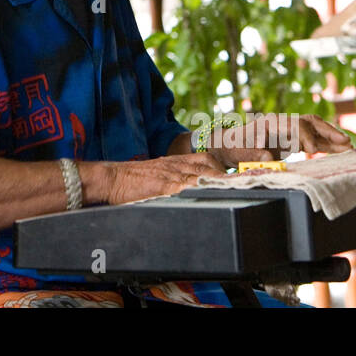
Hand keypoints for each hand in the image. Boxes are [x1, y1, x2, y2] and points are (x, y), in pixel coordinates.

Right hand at [103, 152, 224, 203]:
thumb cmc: (132, 179)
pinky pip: (185, 187)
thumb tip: (191, 187)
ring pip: (200, 175)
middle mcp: (175, 165)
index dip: (222, 166)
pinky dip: (199, 191)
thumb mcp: (157, 174)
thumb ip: (174, 178)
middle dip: (226, 175)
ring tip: (235, 189)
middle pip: (207, 166)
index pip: (205, 159)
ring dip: (218, 182)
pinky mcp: (163, 186)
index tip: (235, 175)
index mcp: (175, 162)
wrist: (112, 178)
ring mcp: (170, 175)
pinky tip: (209, 195)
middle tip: (243, 183)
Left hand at [210, 113, 351, 167]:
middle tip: (345, 142)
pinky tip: (341, 150)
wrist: (231, 145)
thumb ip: (253, 155)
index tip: (312, 152)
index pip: (295, 125)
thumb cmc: (235, 148)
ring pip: (315, 129)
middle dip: (328, 131)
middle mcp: (283, 122)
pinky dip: (327, 144)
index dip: (306, 137)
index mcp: (271, 122)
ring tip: (349, 146)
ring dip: (332, 137)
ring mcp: (289, 130)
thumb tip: (267, 158)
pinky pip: (313, 139)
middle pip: (310, 122)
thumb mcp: (240, 152)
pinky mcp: (293, 139)